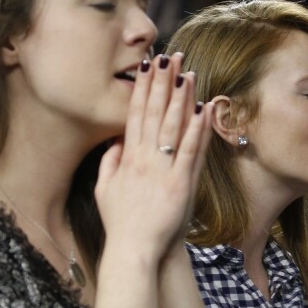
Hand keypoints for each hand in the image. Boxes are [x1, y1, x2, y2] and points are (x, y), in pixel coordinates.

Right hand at [95, 53, 212, 265]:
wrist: (133, 251)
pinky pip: (189, 151)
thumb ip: (109, 163)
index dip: (142, 89)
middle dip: (162, 83)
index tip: (147, 66)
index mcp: (126, 158)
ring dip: (180, 97)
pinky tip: (202, 108)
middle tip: (169, 56)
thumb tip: (116, 141)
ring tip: (187, 72)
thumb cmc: (121, 223)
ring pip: (172, 126)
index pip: (134, 114)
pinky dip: (196, 128)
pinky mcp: (180, 184)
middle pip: (153, 113)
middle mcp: (143, 159)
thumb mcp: (104, 190)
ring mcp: (162, 170)